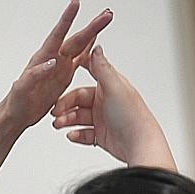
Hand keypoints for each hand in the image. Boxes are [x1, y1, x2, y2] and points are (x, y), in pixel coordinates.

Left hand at [0, 2, 113, 129]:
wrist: (16, 115)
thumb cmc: (15, 102)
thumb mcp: (21, 89)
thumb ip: (35, 74)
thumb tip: (50, 62)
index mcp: (42, 59)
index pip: (57, 35)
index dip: (66, 19)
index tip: (75, 4)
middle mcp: (53, 59)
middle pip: (75, 39)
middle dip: (92, 26)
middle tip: (106, 15)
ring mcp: (59, 67)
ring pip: (79, 46)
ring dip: (93, 33)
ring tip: (105, 20)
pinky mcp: (63, 76)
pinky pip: (78, 60)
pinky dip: (88, 50)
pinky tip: (95, 42)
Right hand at [50, 46, 175, 169]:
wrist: (139, 145)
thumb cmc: (132, 116)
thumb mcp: (114, 87)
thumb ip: (102, 68)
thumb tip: (96, 49)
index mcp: (109, 86)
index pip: (91, 72)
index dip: (77, 71)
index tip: (63, 69)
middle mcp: (105, 101)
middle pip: (78, 99)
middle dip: (65, 105)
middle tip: (55, 112)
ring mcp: (102, 118)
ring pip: (77, 117)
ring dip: (66, 120)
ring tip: (59, 125)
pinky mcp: (100, 135)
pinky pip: (83, 133)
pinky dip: (75, 134)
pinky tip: (71, 135)